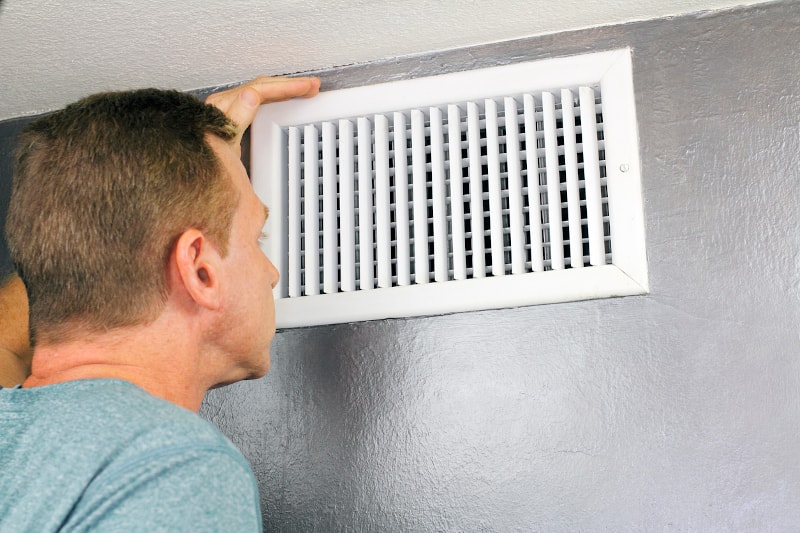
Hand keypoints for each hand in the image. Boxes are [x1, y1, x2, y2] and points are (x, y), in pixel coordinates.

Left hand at [205, 76, 319, 149]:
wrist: (196, 170)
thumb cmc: (207, 160)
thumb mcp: (224, 141)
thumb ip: (237, 117)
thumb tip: (251, 95)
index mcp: (225, 107)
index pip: (261, 89)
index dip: (285, 87)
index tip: (306, 88)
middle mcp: (225, 104)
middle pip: (262, 86)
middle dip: (289, 85)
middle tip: (312, 86)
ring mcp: (228, 109)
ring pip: (261, 90)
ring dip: (283, 88)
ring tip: (304, 89)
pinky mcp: (232, 117)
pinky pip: (257, 99)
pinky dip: (274, 97)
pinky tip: (283, 99)